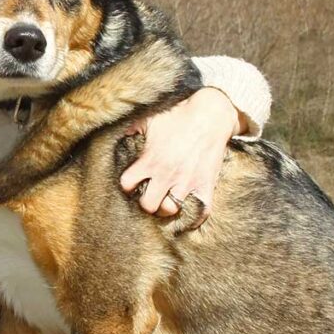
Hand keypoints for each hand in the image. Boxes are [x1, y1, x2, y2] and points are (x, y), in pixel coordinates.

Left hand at [119, 87, 246, 227]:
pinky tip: (189, 215)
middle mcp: (167, 174)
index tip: (133, 184)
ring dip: (167, 209)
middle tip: (150, 197)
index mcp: (150, 160)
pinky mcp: (206, 185)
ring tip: (167, 203)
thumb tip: (121, 133)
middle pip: (148, 205)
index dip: (127, 186)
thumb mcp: (151, 118)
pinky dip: (194, 218)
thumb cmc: (179, 116)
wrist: (211, 115)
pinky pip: (200, 212)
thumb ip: (133, 128)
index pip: (127, 184)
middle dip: (147, 203)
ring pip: (170, 210)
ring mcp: (187, 182)